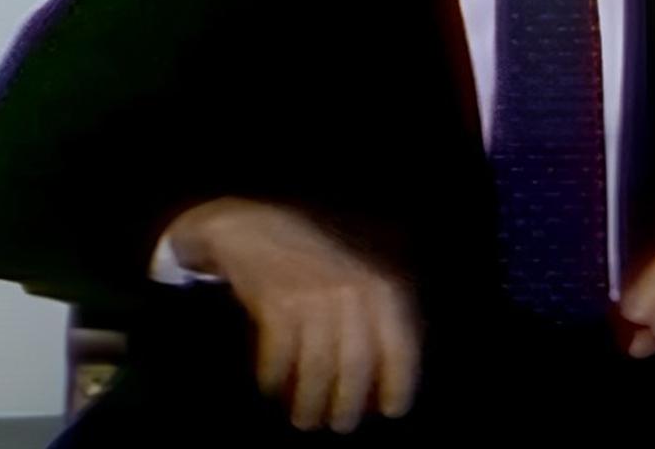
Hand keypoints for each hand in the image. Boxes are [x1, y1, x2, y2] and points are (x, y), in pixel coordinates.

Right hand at [164, 198, 419, 432]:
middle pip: (356, 365)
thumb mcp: (356, 282)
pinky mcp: (277, 302)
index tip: (392, 411)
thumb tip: (385, 387)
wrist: (255, 229)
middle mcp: (351, 291)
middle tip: (340, 425)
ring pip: (318, 367)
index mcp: (379, 289)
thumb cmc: (313, 269)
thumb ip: (374, 323)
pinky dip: (275, 379)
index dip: (399, 383)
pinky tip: (272, 387)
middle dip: (348, 403)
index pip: (399, 345)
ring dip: (311, 401)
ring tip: (306, 419)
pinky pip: (280, 356)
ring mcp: (313, 295)